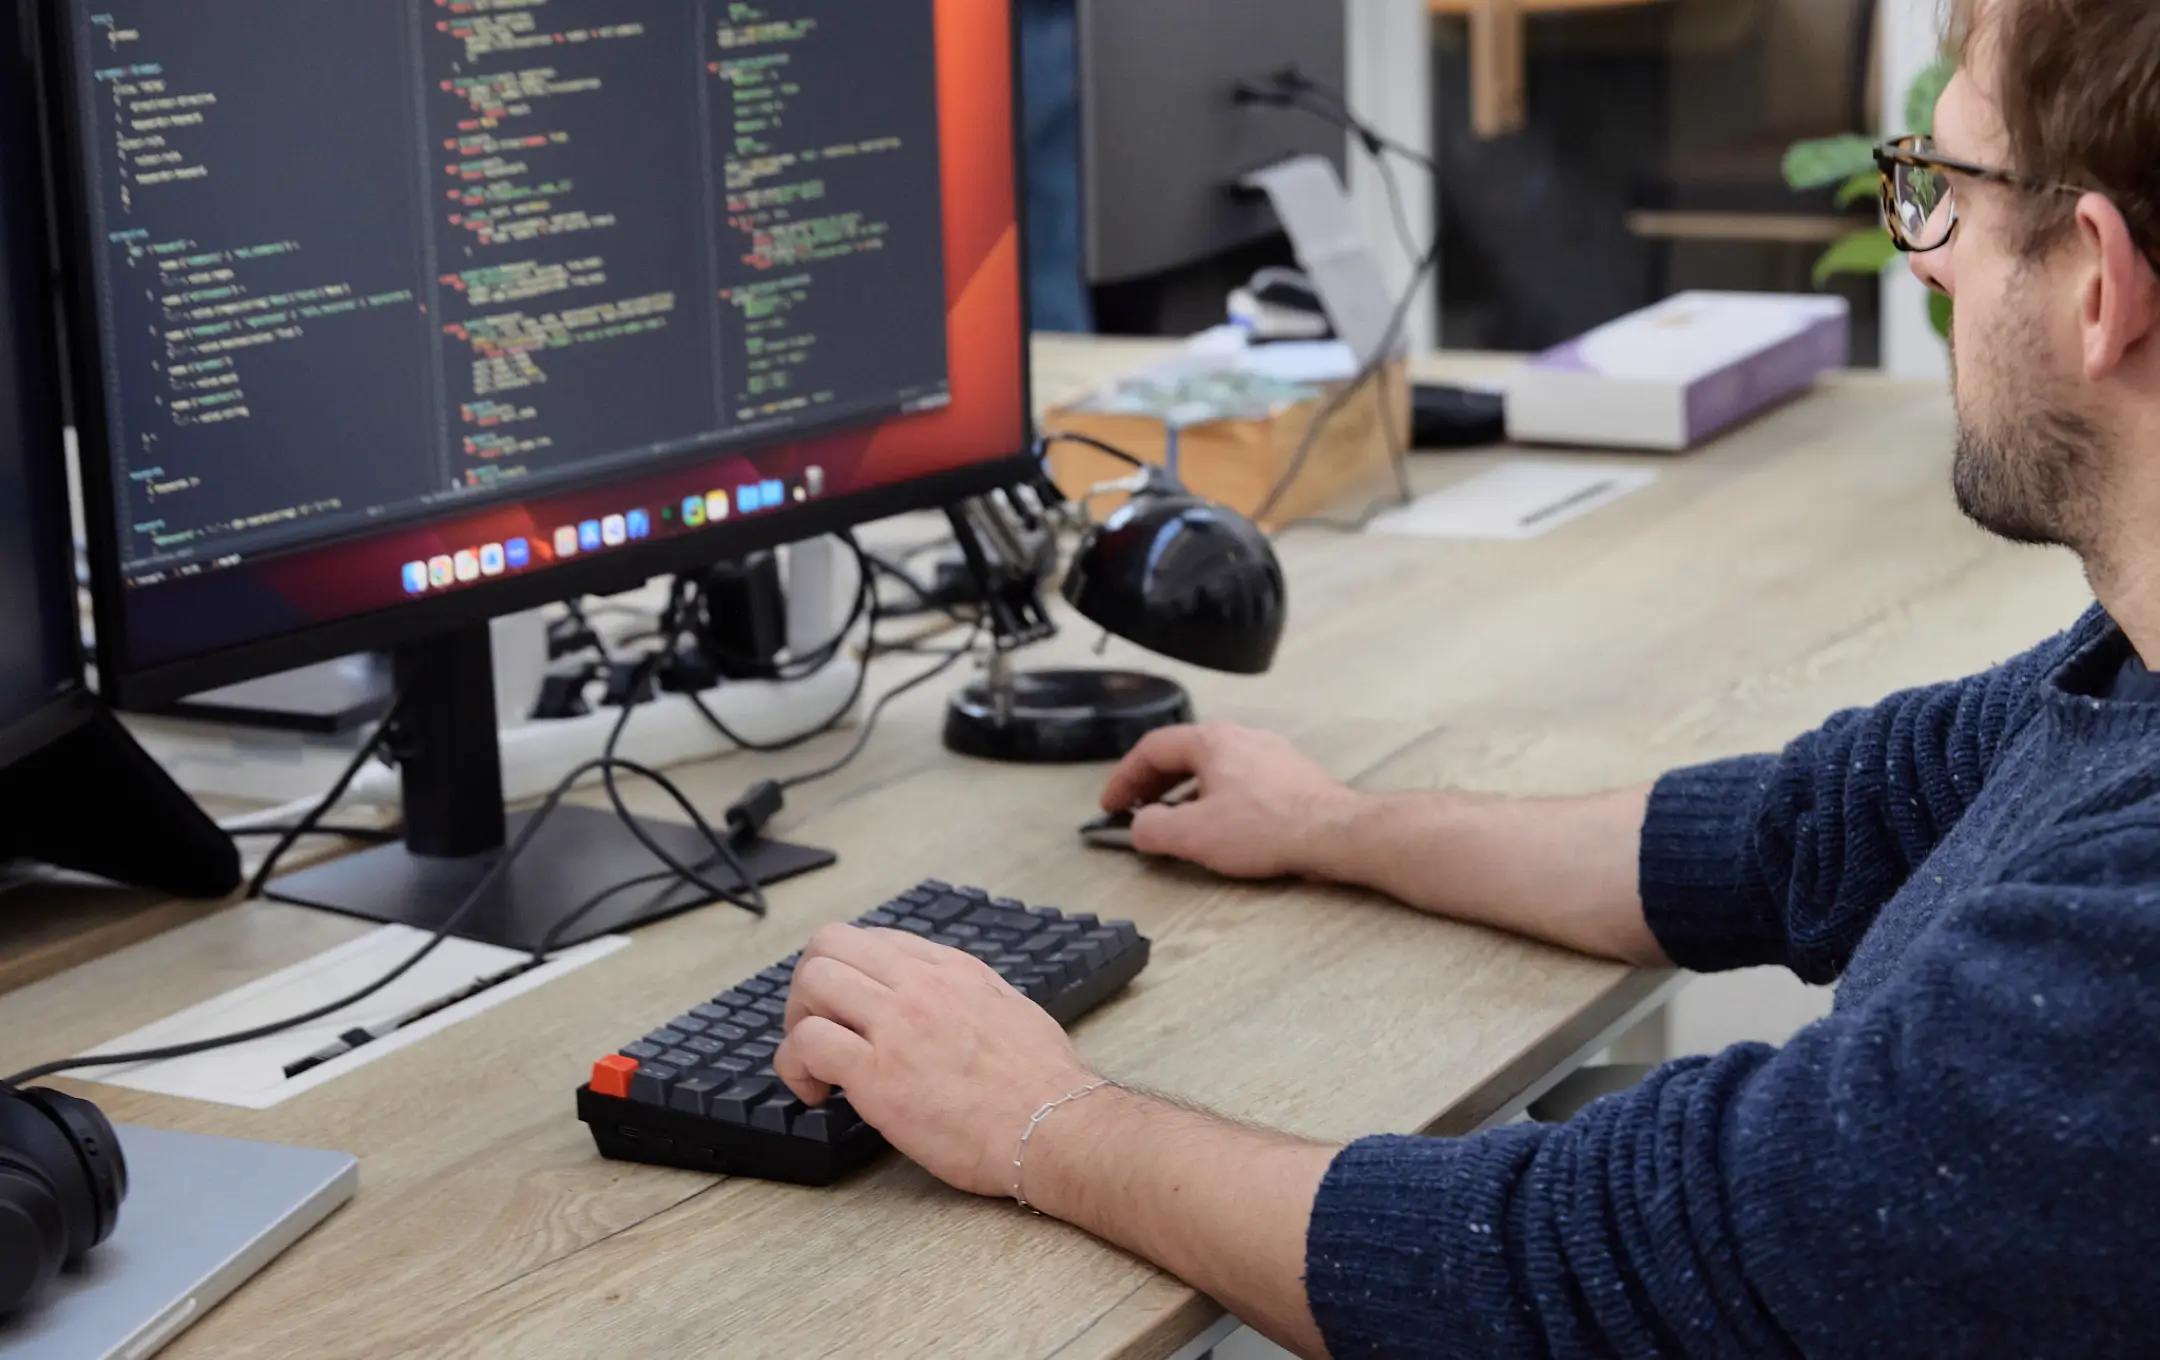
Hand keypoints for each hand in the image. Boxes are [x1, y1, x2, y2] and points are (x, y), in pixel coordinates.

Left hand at [775, 924, 1096, 1197]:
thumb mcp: (1012, 1009)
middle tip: (817, 1027)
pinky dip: (794, 1066)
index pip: (875, 940)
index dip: (851, 973)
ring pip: (812, 981)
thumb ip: (971, 994)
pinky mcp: (877, 1073)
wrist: (1053, 1127)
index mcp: (953, 969)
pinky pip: (806, 1044)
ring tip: (812, 1062)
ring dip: (796, 1020)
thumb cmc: (1043, 1084)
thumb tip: (946, 1000)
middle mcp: (920, 985)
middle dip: (809, 984)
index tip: (851, 1009)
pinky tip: (814, 1092)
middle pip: (830, 944)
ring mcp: (897, 1025)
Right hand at [1099, 724, 1364, 879]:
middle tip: (1136, 810)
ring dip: (1185, 792)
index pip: (1152, 749)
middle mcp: (1241, 737)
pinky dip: (1217, 797)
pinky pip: (1241, 779)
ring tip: (1176, 821)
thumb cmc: (1268, 828)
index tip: (1111, 804)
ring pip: (1213, 767)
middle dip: (1153, 784)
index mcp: (1211, 741)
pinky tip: (1222, 825)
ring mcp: (1270, 753)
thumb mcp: (1194, 835)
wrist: (1336, 833)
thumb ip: (1152, 829)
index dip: (1123, 778)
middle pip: (1183, 754)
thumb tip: (1140, 826)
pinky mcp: (1291, 774)